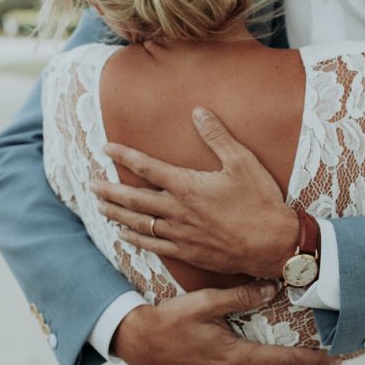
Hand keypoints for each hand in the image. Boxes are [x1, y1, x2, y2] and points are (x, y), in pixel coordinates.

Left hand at [94, 106, 297, 277]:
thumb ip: (217, 136)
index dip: (124, 156)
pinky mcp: (187, 252)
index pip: (146, 168)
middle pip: (133, 199)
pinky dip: (134, 238)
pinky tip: (124, 235)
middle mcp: (177, 211)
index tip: (106, 148)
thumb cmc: (260, 201)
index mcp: (187, 186)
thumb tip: (198, 111)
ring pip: (138, 223)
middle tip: (91, 184)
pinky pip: (152, 245)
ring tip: (100, 206)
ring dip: (116, 213)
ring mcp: (180, 234)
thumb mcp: (242, 161)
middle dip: (110, 190)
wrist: (273, 244)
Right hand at [113, 281, 338, 364]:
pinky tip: (265, 358)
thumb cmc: (168, 324)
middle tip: (325, 362)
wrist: (139, 343)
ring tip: (303, 361)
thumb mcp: (203, 304)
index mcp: (233, 356)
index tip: (329, 358)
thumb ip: (237, 296)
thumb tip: (269, 289)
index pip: (279, 361)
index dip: (307, 360)